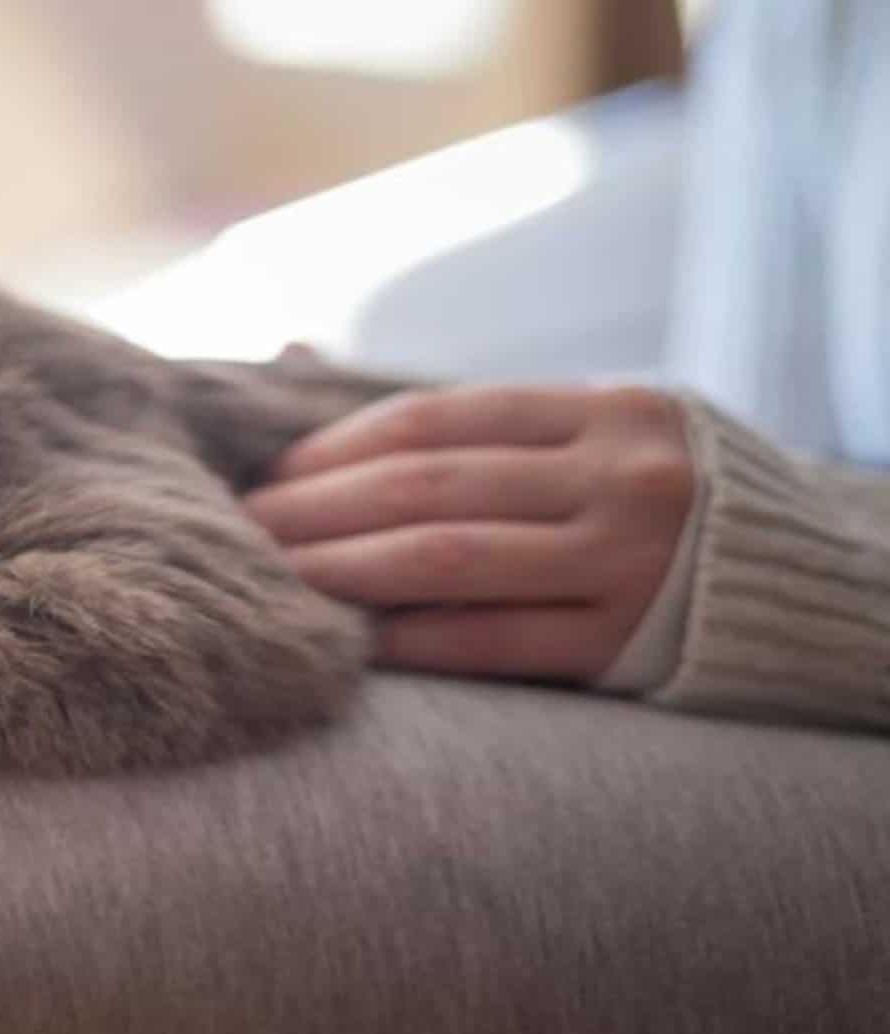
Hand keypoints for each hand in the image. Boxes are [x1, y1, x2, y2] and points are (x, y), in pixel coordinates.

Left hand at [243, 384, 694, 680]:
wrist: (800, 586)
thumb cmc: (658, 504)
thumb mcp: (598, 435)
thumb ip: (483, 426)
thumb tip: (305, 380)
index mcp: (605, 410)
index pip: (434, 421)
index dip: (334, 450)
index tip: (266, 480)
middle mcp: (618, 477)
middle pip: (426, 487)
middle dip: (315, 511)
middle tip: (241, 534)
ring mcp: (625, 562)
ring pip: (447, 559)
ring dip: (341, 570)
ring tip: (274, 580)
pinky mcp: (624, 645)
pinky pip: (493, 640)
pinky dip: (412, 639)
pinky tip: (352, 640)